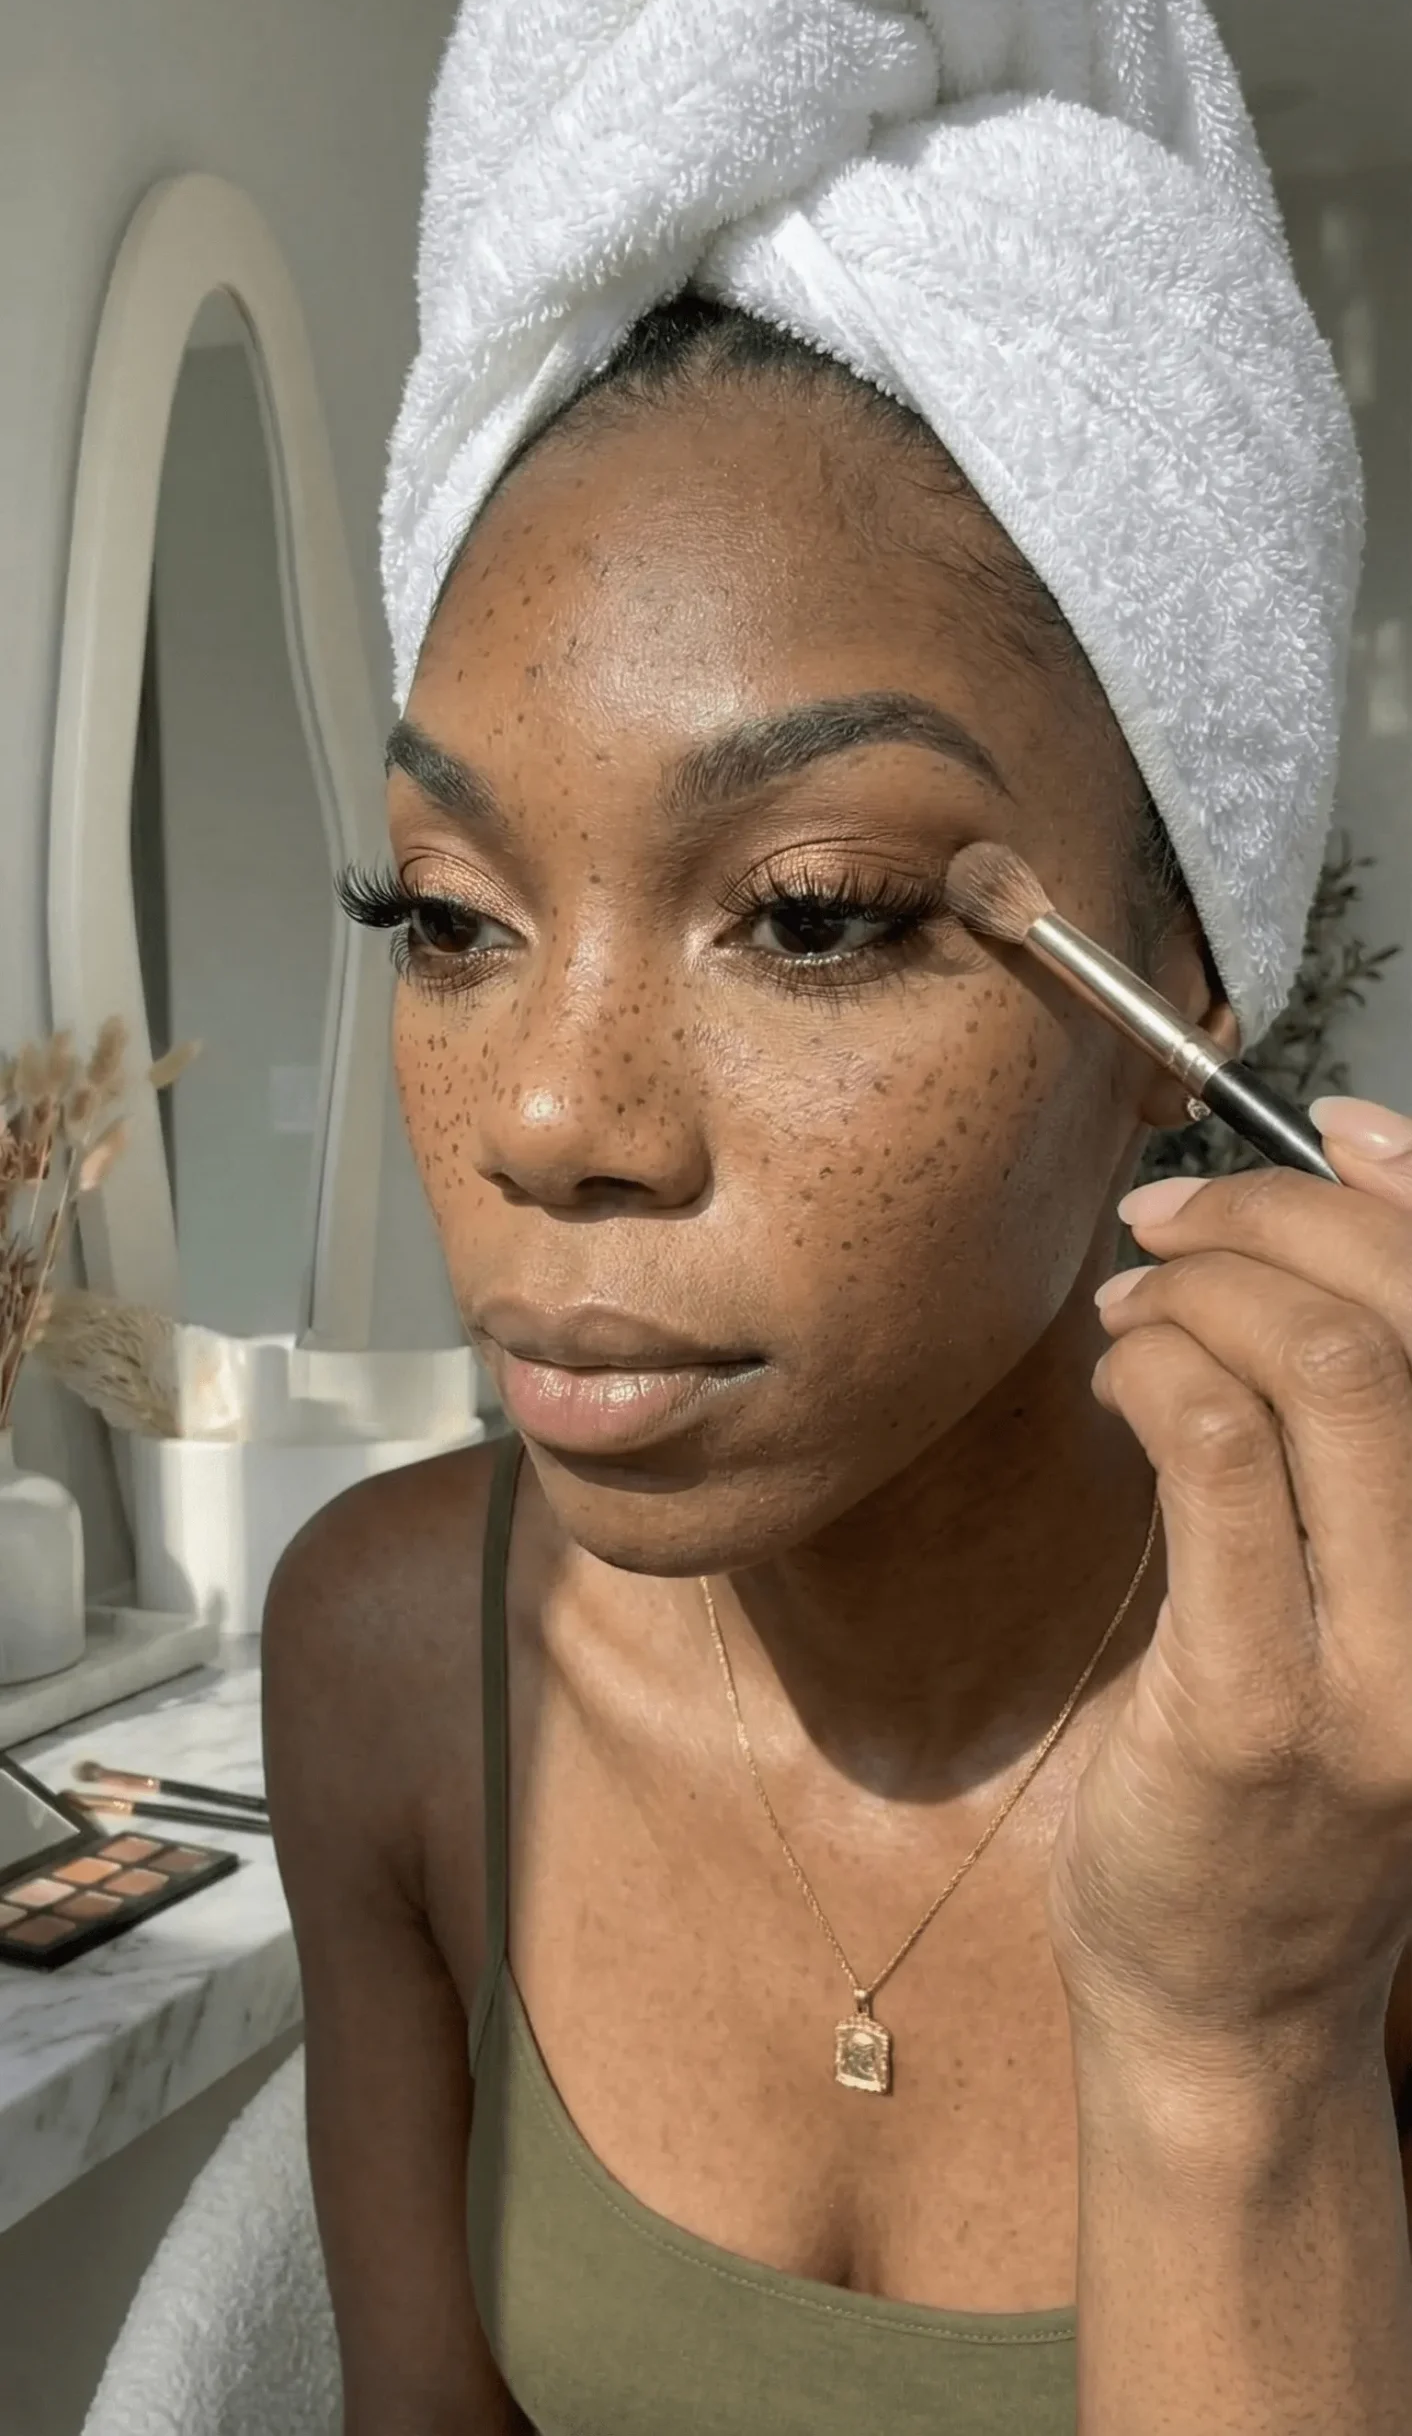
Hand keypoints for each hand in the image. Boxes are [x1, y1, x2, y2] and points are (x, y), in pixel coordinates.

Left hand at [1046, 1097, 1411, 2073]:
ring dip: (1200, 1296)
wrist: (1238, 2006)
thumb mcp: (1373, 1597)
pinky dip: (1153, 1372)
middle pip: (1402, 1324)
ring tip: (1133, 1308)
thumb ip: (1364, 1434)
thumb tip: (1339, 1196)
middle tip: (1167, 1223)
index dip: (1410, 1190)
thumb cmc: (1293, 1776)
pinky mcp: (1264, 1709)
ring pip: (1323, 1374)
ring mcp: (1392, 1667)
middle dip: (1270, 1222)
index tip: (1318, 1126)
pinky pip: (1213, 1463)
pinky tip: (1117, 1379)